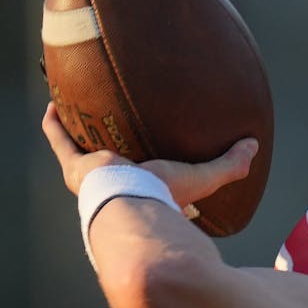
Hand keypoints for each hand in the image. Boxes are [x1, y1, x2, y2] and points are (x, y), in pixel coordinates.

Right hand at [41, 101, 256, 204]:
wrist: (131, 204)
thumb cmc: (167, 195)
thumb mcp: (204, 177)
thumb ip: (232, 165)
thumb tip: (253, 145)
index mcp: (147, 193)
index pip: (151, 181)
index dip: (153, 169)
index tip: (156, 156)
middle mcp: (118, 188)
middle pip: (114, 165)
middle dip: (112, 148)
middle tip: (115, 125)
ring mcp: (94, 178)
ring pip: (84, 151)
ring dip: (81, 132)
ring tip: (81, 111)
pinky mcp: (76, 166)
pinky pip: (60, 141)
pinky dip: (56, 124)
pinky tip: (54, 104)